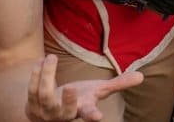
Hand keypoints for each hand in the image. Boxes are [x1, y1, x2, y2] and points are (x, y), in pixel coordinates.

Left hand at [25, 54, 142, 121]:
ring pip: (44, 96)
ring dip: (47, 75)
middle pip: (64, 111)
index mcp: (82, 109)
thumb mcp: (97, 91)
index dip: (93, 115)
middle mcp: (63, 115)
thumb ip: (117, 84)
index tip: (98, 117)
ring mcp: (46, 112)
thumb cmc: (79, 98)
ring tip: (52, 57)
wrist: (49, 110)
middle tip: (71, 87)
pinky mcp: (32, 107)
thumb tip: (141, 76)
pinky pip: (32, 90)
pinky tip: (41, 61)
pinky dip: (36, 74)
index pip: (88, 114)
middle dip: (67, 100)